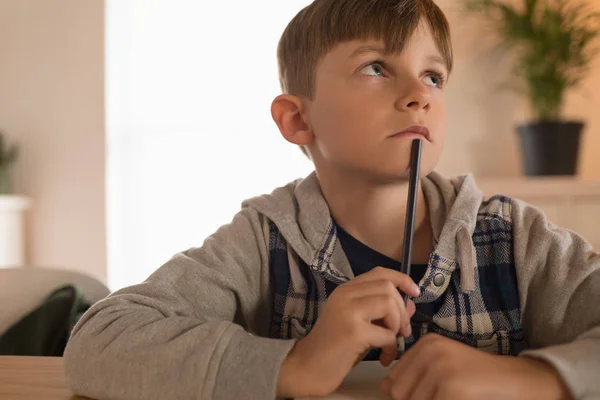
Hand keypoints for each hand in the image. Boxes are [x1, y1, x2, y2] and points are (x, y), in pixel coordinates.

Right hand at [276, 267, 419, 397]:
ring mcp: (348, 311)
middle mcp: (345, 295)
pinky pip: (387, 334)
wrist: (307, 366)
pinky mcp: (353, 331)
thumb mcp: (362, 324)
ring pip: (389, 304)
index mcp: (345, 290)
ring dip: (397, 326)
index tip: (415, 293)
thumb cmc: (335, 347)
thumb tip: (410, 303)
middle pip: (388, 288)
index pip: (379, 273)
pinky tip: (384, 358)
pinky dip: (391, 347)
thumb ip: (383, 311)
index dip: (402, 279)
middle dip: (402, 311)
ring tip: (391, 343)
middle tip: (402, 332)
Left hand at [381, 333, 572, 399]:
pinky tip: (460, 399)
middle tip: (443, 395)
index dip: (407, 395)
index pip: (394, 380)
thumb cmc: (476, 378)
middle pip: (399, 393)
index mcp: (426, 343)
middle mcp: (430, 350)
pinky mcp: (451, 388)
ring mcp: (441, 368)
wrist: (514, 381)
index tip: (433, 392)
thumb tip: (384, 387)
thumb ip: (412, 376)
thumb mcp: (441, 368)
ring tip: (453, 396)